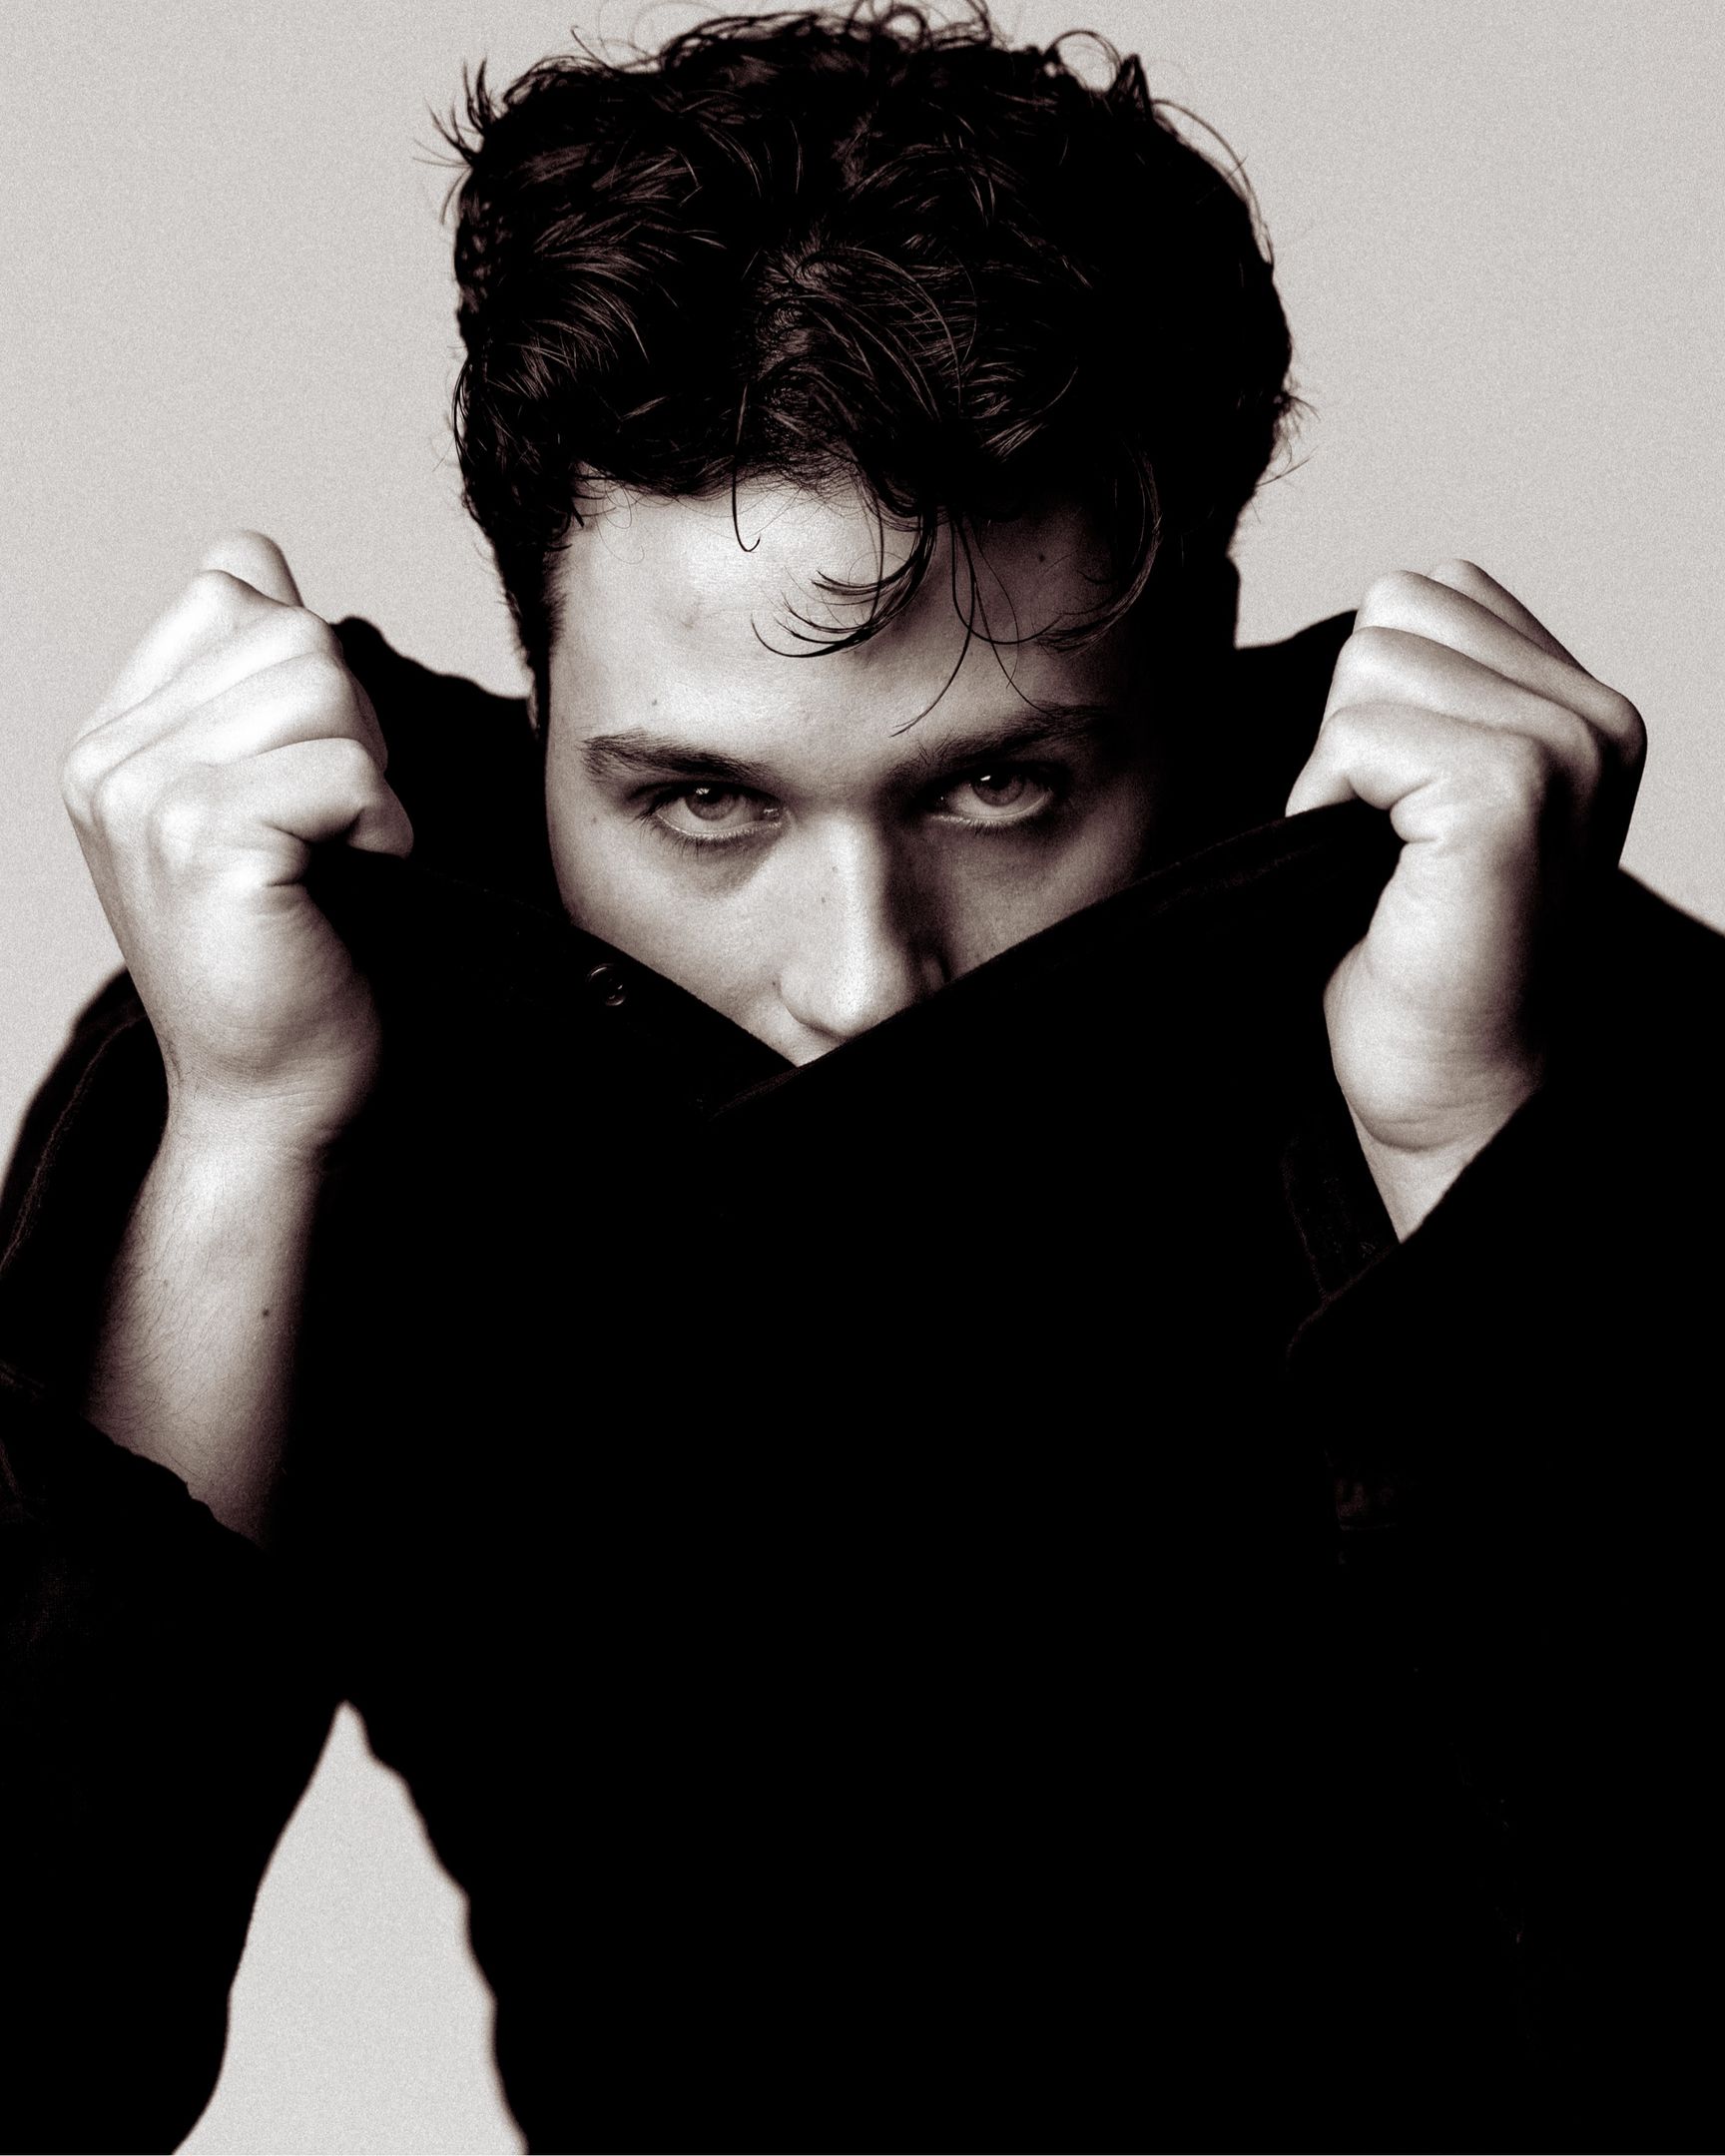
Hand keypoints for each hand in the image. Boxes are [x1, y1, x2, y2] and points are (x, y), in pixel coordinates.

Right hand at [61, 532, 412, 1159]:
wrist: (276, 1100)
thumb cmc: (294, 960)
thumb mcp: (260, 799)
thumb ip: (251, 680)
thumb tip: (252, 550)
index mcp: (116, 738)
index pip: (233, 589)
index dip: (315, 674)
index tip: (312, 784)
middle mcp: (110, 759)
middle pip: (292, 631)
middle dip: (356, 726)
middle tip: (339, 832)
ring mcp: (144, 797)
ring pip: (322, 683)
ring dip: (371, 776)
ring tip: (341, 858)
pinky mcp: (204, 843)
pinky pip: (342, 768)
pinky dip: (385, 826)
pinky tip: (359, 881)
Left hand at [1286, 560, 1644, 1235]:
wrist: (1452, 1089)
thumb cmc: (1418, 958)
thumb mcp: (1432, 797)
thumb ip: (1432, 696)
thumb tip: (1363, 629)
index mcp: (1586, 707)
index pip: (1433, 593)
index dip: (1375, 699)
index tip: (1399, 812)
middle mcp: (1597, 715)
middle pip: (1399, 608)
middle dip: (1354, 722)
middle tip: (1384, 839)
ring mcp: (1564, 748)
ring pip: (1371, 659)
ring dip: (1340, 765)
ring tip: (1382, 856)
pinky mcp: (1509, 792)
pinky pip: (1357, 734)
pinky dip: (1328, 803)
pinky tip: (1372, 875)